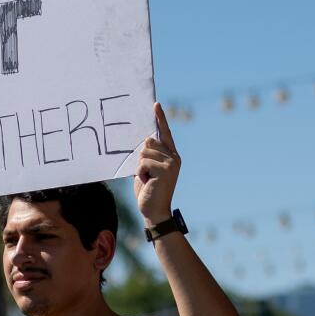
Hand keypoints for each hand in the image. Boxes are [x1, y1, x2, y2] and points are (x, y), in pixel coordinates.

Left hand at [134, 103, 180, 225]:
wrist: (154, 211)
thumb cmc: (148, 191)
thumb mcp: (146, 169)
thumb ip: (147, 155)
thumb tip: (145, 140)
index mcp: (171, 156)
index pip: (165, 133)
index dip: (160, 118)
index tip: (155, 104)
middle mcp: (174, 157)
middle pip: (149, 142)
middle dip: (141, 156)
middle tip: (146, 173)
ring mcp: (171, 163)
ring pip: (144, 152)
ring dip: (140, 166)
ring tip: (147, 178)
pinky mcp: (166, 169)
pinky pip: (143, 162)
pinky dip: (140, 172)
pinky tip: (147, 181)